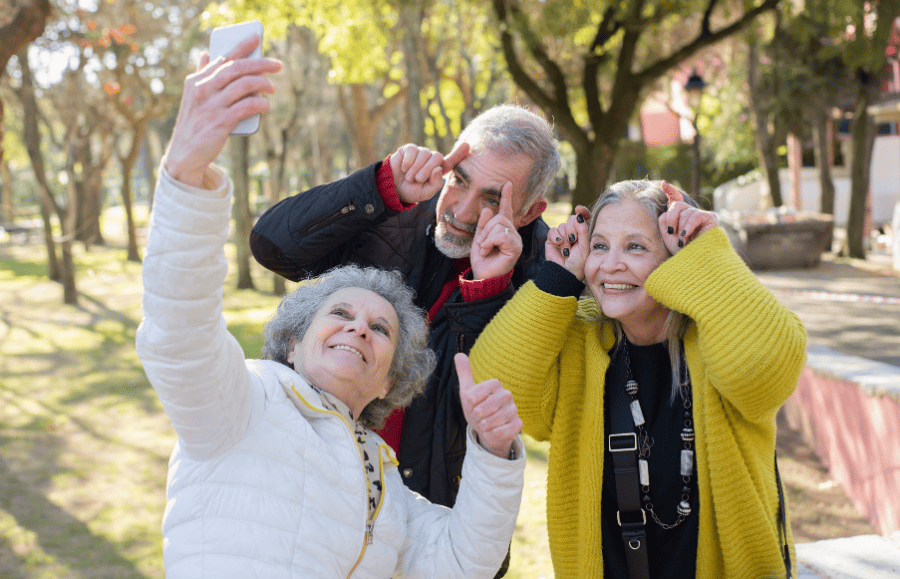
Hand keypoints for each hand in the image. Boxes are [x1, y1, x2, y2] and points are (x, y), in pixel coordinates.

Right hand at [164, 35, 281, 187]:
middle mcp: (203, 89)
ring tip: (272, 87)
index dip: (241, 47)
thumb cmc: (194, 124)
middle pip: (236, 68)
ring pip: (244, 85)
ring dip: (263, 84)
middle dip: (260, 63)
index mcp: (196, 81)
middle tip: (277, 65)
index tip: (257, 38)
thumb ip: (201, 75)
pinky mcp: (221, 122)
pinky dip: (259, 103)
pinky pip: (246, 107)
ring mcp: (212, 106)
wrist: (184, 154)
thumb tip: (205, 54)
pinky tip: (265, 105)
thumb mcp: (192, 97)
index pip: (222, 58)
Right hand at [389, 142, 469, 204]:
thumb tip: (438, 168)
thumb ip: (435, 184)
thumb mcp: (426, 193)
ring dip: (416, 168)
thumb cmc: (411, 191)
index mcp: (438, 170)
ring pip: (425, 153)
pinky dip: (409, 161)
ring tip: (409, 177)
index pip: (451, 161)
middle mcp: (431, 160)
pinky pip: (413, 150)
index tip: (467, 145)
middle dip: (427, 169)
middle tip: (418, 179)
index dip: (458, 153)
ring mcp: (421, 153)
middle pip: (437, 157)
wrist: (393, 188)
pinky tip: (404, 168)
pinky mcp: (409, 149)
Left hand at [455, 353, 521, 458]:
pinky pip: (500, 432)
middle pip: (482, 409)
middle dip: (476, 417)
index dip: (470, 404)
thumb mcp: (467, 392)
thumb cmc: (477, 408)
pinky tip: (494, 431)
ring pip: (490, 422)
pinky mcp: (518, 425)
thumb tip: (459, 355)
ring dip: (484, 426)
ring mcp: (514, 410)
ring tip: (486, 424)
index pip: (474, 395)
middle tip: (479, 416)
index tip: (473, 405)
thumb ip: (464, 373)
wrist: (488, 429)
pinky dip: (492, 434)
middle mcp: (507, 395)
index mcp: (495, 384)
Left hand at [470, 181, 521, 279]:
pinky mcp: (515, 247)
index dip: (506, 197)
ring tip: (485, 249)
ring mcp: (516, 240)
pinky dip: (490, 242)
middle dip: (485, 229)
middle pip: (499, 217)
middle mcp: (512, 233)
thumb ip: (483, 224)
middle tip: (481, 244)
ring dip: (486, 237)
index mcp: (503, 230)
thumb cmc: (482, 259)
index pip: (505, 210)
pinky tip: (487, 250)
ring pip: (499, 225)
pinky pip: (501, 235)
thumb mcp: (479, 238)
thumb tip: (487, 208)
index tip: (507, 184)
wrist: (482, 275)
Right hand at [545, 205, 590, 279]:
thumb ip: (583, 229)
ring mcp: (562, 235)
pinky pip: (553, 230)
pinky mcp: (552, 239)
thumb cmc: (578, 262)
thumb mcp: (585, 245)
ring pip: (562, 225)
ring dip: (565, 237)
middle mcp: (573, 233)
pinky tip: (559, 244)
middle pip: (571, 219)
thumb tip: (578, 214)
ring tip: (567, 249)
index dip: (582, 211)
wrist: (565, 272)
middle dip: (572, 229)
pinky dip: (556, 237)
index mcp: (584, 233)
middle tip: (573, 240)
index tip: (579, 208)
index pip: (583, 217)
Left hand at [658, 182, 718, 254]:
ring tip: (682, 241)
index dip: (671, 190)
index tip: (663, 183)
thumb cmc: (680, 251)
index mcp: (681, 217)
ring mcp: (701, 215)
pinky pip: (695, 215)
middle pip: (677, 205)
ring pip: (685, 212)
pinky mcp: (711, 218)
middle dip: (671, 218)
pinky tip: (686, 235)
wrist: (693, 262)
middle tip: (672, 233)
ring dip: (681, 228)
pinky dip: (688, 226)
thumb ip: (665, 219)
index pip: (676, 199)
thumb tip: (668, 204)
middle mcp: (691, 214)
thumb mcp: (668, 235)